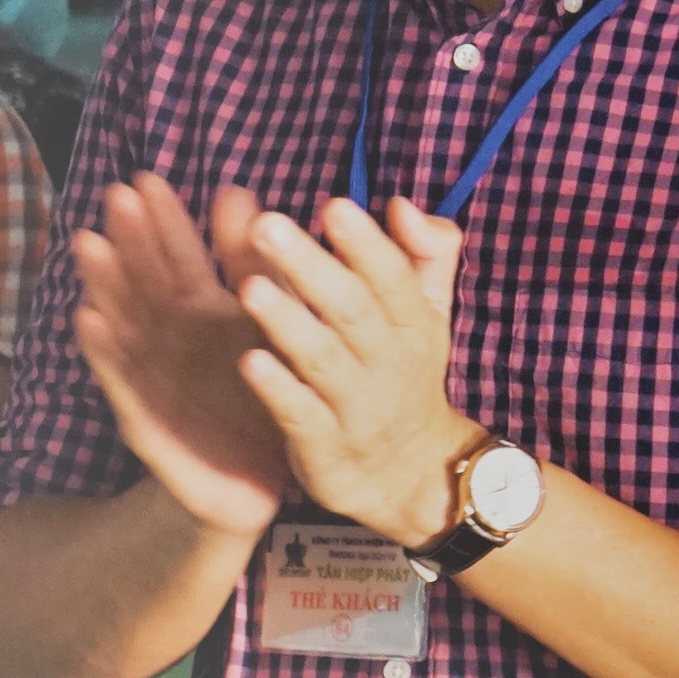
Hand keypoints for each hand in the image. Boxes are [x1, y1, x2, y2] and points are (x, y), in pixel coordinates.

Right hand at [70, 176, 290, 536]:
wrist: (256, 489)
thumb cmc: (263, 403)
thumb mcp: (268, 332)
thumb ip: (259, 270)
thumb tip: (248, 200)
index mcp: (207, 321)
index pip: (178, 263)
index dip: (164, 224)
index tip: (150, 179)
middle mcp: (172, 343)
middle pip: (145, 284)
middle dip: (132, 240)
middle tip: (118, 194)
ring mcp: (153, 379)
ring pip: (126, 325)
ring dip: (107, 285)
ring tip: (91, 242)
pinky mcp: (146, 420)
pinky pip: (123, 383)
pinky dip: (105, 352)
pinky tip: (89, 320)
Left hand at [231, 197, 477, 549]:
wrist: (412, 474)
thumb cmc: (405, 377)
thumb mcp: (428, 316)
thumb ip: (426, 256)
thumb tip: (402, 204)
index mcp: (415, 325)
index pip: (393, 277)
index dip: (367, 244)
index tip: (333, 206)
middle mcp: (390, 362)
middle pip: (353, 310)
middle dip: (311, 267)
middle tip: (268, 226)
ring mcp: (358, 406)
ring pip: (324, 360)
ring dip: (289, 323)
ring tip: (249, 287)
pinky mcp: (326, 446)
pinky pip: (303, 415)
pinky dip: (280, 390)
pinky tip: (250, 363)